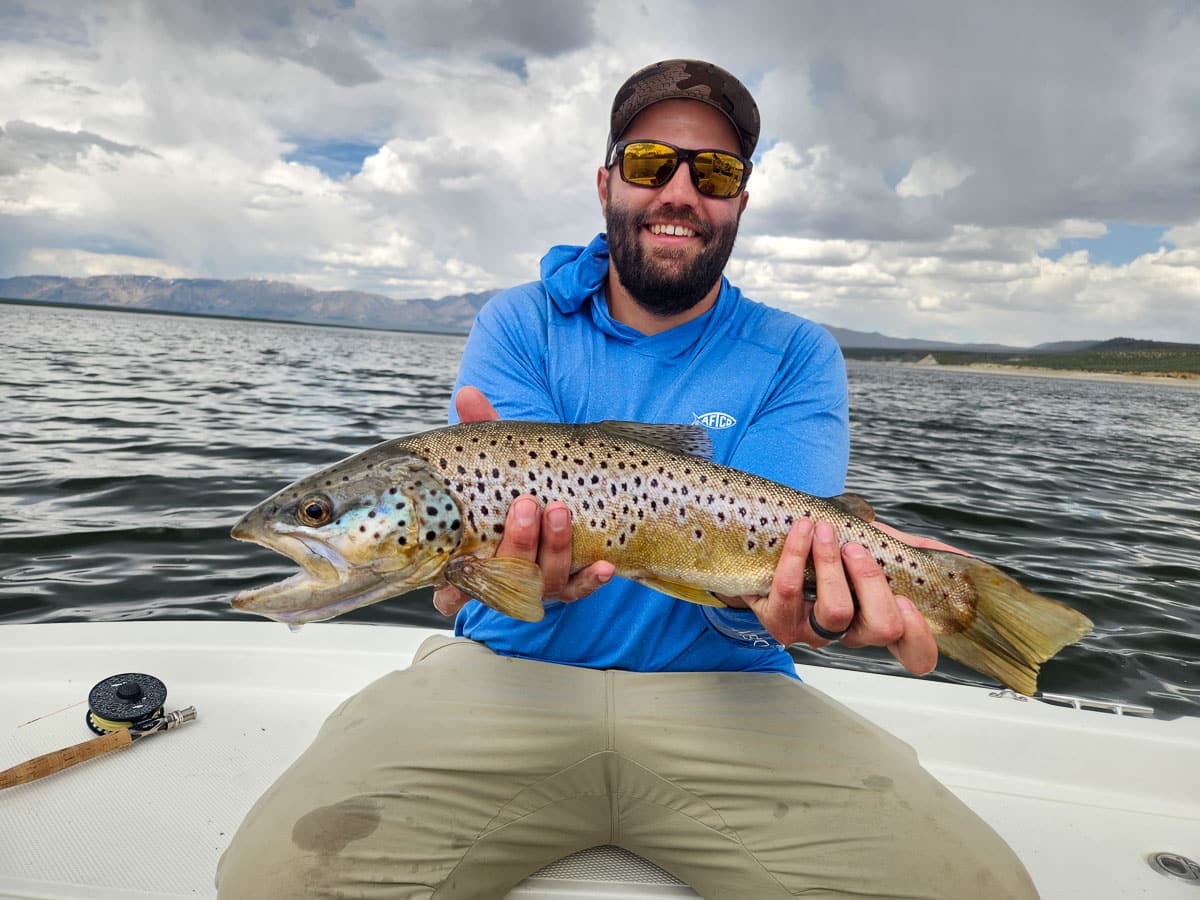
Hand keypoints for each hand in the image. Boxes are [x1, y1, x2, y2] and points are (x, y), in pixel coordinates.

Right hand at [431, 387, 615, 617]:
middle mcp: (504, 576)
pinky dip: (592, 578)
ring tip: (560, 510)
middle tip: (527, 504)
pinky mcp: (571, 583)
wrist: (561, 492)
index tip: (454, 568)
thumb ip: (482, 430)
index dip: (451, 589)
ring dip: (554, 546)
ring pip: (545, 579)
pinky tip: (605, 565)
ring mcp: (538, 582)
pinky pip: (581, 587)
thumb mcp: (498, 457)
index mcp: (471, 557)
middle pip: (507, 574)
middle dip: (518, 541)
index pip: (452, 589)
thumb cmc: (514, 478)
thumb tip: (468, 393)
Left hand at [725, 518, 940, 675]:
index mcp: (879, 619)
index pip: (914, 654)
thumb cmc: (828, 553)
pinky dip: (797, 555)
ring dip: (832, 565)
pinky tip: (801, 531)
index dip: (920, 638)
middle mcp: (850, 634)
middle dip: (873, 583)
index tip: (909, 603)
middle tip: (856, 549)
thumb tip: (958, 556)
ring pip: (836, 612)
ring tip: (823, 531)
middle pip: (882, 629)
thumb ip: (910, 550)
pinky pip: (790, 592)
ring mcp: (814, 632)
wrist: (769, 549)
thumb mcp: (873, 547)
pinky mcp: (779, 621)